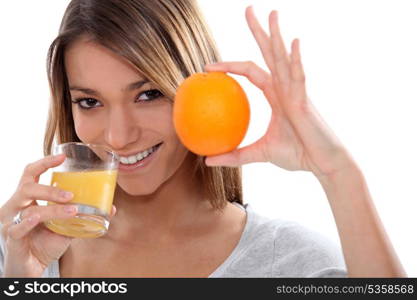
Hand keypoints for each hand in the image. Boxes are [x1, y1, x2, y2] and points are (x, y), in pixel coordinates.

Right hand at [0, 155, 116, 276]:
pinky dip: (28, 223)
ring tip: (72, 210)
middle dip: (51, 190)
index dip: (44, 163)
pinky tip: (37, 220)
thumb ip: (82, 216)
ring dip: (52, 209)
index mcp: (28, 198)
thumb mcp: (66, 226)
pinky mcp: (11, 238)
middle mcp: (16, 206)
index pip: (31, 174)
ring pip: (29, 209)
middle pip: (28, 188)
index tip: (62, 156)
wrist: (31, 267)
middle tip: (72, 195)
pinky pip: (17, 228)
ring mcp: (11, 222)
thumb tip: (111, 208)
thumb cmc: (45, 242)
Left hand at [204, 7, 354, 177]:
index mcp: (276, 95)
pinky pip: (299, 76)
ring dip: (276, 36)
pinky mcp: (305, 100)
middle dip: (259, 31)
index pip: (250, 72)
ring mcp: (296, 91)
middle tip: (248, 9)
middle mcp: (285, 87)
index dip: (231, 66)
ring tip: (270, 13)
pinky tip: (293, 42)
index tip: (209, 67)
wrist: (322, 163)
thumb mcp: (259, 154)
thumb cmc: (297, 155)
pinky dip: (296, 60)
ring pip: (283, 58)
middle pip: (268, 53)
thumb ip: (235, 156)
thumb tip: (207, 160)